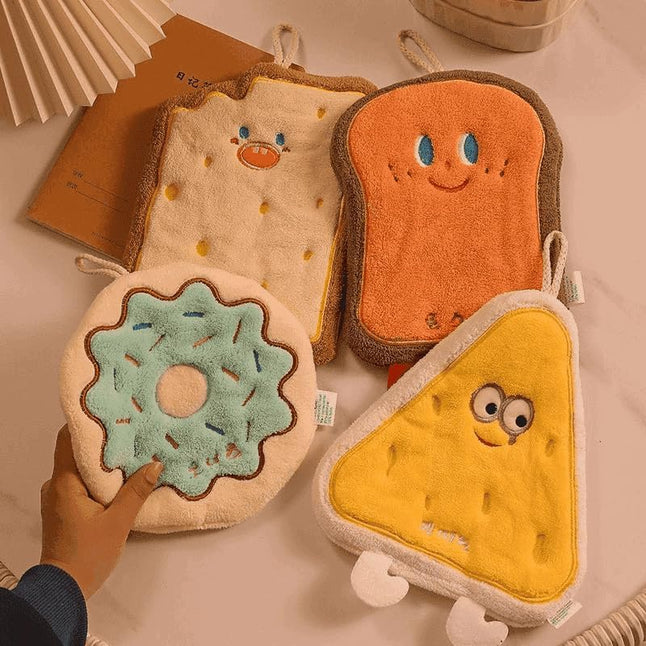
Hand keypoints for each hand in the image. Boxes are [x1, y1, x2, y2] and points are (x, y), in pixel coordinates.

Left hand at [39, 425, 162, 597]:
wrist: (63, 590)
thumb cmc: (88, 554)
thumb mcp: (118, 522)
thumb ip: (136, 492)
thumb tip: (155, 465)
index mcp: (65, 483)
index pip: (68, 440)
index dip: (86, 422)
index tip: (108, 410)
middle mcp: (56, 486)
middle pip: (74, 453)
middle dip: (100, 441)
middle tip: (127, 429)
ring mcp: (58, 498)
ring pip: (77, 469)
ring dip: (99, 461)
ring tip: (127, 451)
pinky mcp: (63, 510)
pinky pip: (78, 484)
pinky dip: (96, 477)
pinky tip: (118, 478)